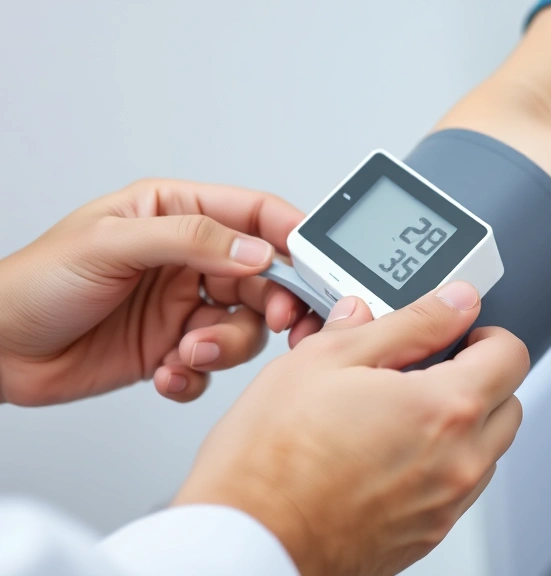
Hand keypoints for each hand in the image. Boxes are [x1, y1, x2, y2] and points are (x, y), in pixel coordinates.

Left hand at [0, 179, 314, 405]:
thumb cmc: (36, 283)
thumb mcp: (112, 244)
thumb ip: (192, 241)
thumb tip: (257, 251)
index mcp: (176, 214)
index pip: (254, 214)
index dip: (293, 235)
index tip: (317, 263)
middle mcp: (188, 259)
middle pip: (266, 277)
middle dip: (277, 303)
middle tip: (283, 322)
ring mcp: (183, 306)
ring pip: (245, 326)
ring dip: (226, 346)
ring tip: (190, 352)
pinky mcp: (174, 349)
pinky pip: (213, 365)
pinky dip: (198, 374)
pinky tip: (168, 372)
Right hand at [173, 282, 528, 575]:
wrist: (246, 540)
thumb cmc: (270, 460)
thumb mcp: (330, 359)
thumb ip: (407, 324)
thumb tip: (453, 303)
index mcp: (445, 410)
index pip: (511, 355)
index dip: (486, 334)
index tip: (459, 333)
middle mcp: (458, 463)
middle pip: (509, 405)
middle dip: (479, 378)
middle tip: (428, 368)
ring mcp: (444, 506)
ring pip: (486, 450)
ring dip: (462, 424)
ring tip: (398, 413)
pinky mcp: (426, 535)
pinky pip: (457, 488)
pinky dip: (440, 464)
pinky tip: (386, 453)